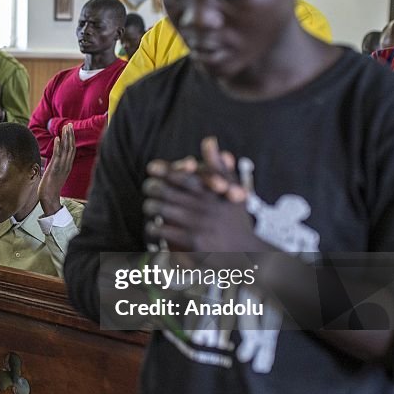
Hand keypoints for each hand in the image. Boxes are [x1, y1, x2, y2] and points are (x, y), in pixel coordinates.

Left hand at [38, 124, 74, 214]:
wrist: (49, 198)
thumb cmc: (50, 187)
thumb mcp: (56, 173)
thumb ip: (57, 165)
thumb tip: (55, 159)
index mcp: (67, 166)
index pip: (71, 149)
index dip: (71, 139)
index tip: (70, 129)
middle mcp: (66, 165)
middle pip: (70, 147)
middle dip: (70, 135)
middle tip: (69, 124)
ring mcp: (61, 167)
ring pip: (66, 149)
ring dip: (66, 138)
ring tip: (65, 127)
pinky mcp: (55, 169)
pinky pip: (58, 155)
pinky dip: (58, 146)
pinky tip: (57, 138)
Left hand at [142, 137, 258, 252]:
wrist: (245, 253)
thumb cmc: (235, 220)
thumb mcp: (233, 189)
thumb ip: (218, 166)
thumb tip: (209, 140)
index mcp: (211, 191)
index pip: (182, 175)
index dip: (164, 170)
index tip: (152, 168)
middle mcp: (203, 206)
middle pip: (164, 191)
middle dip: (152, 188)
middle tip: (148, 189)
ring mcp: (197, 225)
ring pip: (159, 210)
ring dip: (151, 207)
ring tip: (150, 207)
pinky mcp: (192, 243)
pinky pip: (163, 231)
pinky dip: (154, 228)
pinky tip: (153, 227)